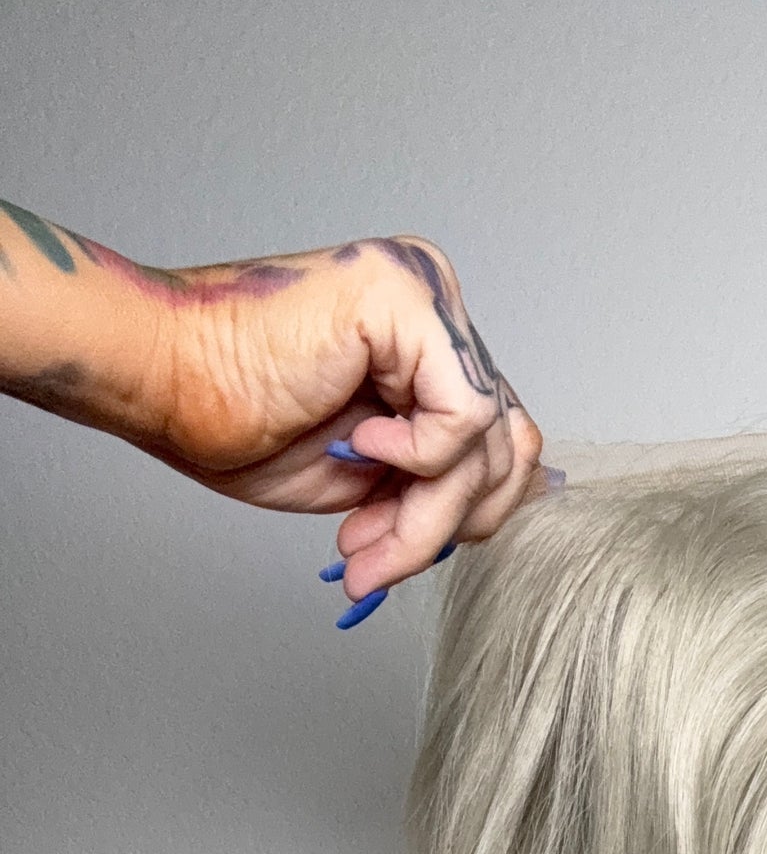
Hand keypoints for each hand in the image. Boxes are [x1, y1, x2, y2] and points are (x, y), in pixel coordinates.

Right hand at [0, 204, 543, 602]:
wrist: (162, 380)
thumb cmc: (240, 419)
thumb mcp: (373, 477)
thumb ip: (443, 480)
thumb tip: (516, 505)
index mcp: (429, 345)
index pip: (502, 444)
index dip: (457, 515)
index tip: (388, 552)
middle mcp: (437, 309)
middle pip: (508, 447)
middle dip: (444, 525)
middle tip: (374, 560)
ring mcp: (426, 293)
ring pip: (489, 443)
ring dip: (425, 515)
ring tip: (363, 538)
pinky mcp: (408, 298)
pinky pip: (464, 415)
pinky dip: (418, 458)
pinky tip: (359, 446)